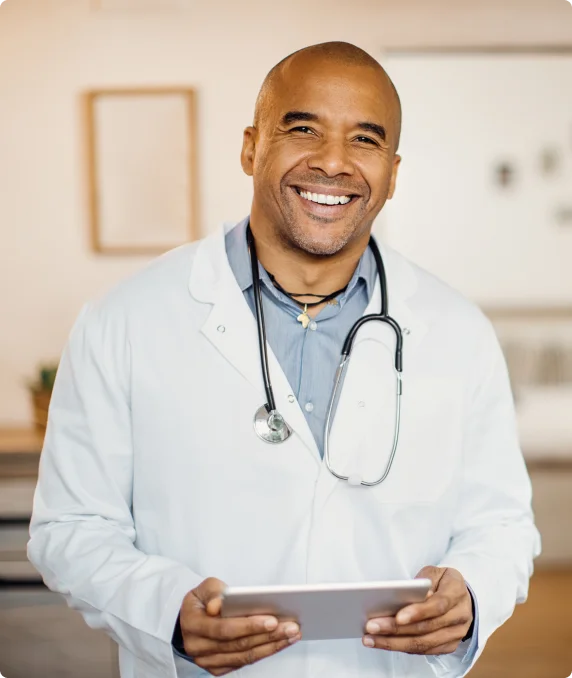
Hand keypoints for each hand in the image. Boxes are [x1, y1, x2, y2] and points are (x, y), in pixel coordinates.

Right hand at [180, 577, 301, 675]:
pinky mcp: (217, 668)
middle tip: (291, 627)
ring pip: (243, 657)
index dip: (249, 626)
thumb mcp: (203, 587)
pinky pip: (243, 662)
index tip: (272, 620)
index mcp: (192, 624)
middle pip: (238, 645)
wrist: (188, 619)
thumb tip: (219, 605)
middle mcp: (198, 647)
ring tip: (292, 634)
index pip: (224, 629)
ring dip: (271, 646)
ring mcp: (207, 661)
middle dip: (268, 636)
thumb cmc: (201, 600)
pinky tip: (279, 643)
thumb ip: (213, 592)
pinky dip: (263, 653)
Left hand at [362, 566, 472, 655]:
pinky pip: (424, 651)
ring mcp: (456, 633)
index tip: (397, 616)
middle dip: (396, 629)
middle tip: (371, 627)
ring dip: (394, 643)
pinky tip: (384, 643)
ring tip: (371, 639)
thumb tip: (405, 594)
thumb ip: (422, 581)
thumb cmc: (442, 580)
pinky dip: (403, 648)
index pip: (438, 605)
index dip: (418, 612)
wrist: (462, 595)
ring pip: (423, 643)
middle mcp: (460, 616)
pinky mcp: (449, 645)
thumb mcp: (434, 571)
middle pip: (426, 628)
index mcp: (457, 592)